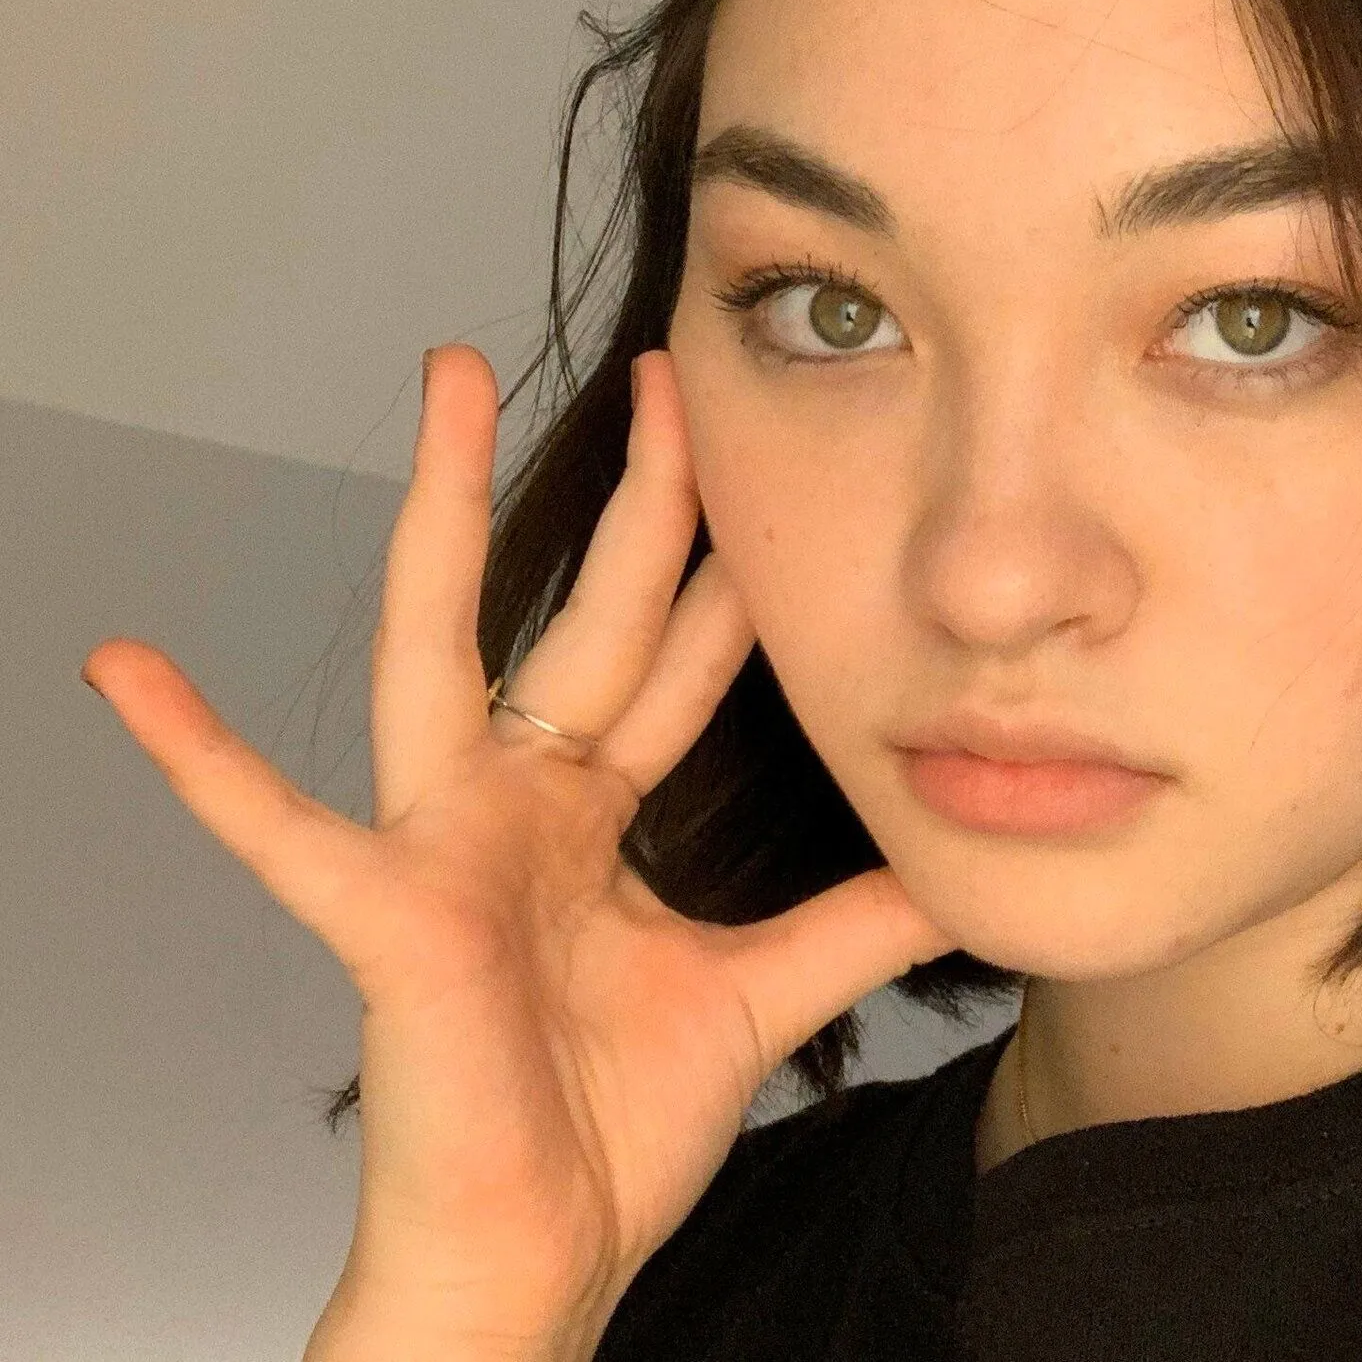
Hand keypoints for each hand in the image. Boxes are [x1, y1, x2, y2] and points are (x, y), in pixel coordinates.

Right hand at [82, 343, 956, 1353]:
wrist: (533, 1256)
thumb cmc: (612, 1129)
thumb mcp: (765, 993)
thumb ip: (861, 920)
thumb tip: (970, 865)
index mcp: (594, 813)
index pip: (675, 660)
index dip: (720, 570)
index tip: (760, 473)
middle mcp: (520, 800)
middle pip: (582, 608)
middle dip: (631, 490)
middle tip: (667, 371)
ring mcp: (446, 840)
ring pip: (445, 641)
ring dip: (441, 508)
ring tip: (447, 379)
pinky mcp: (386, 910)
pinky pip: (276, 827)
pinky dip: (198, 756)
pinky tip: (124, 668)